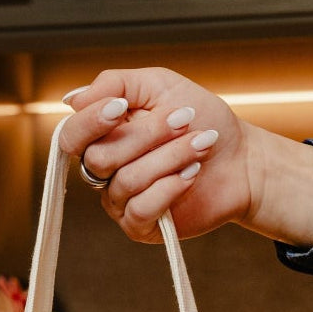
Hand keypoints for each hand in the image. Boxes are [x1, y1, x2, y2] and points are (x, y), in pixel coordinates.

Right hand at [57, 67, 312, 249]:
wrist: (241, 158)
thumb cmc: (201, 119)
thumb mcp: (158, 85)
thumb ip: (114, 84)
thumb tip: (72, 99)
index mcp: (103, 137)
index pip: (71, 136)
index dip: (91, 122)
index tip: (122, 108)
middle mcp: (106, 172)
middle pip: (100, 158)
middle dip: (147, 135)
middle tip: (185, 119)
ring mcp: (122, 201)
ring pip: (127, 181)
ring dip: (169, 157)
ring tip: (201, 144)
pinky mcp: (143, 227)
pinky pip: (141, 210)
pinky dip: (169, 187)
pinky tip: (192, 174)